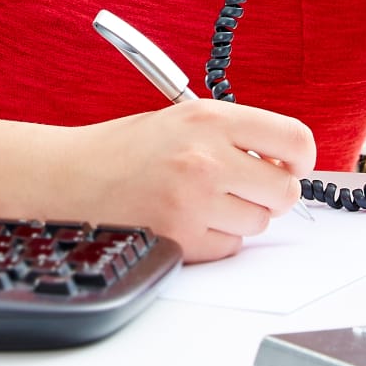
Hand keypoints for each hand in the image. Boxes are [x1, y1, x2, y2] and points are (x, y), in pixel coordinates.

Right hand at [60, 98, 313, 261]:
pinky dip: (215, 239)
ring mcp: (194, 202)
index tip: (290, 165)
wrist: (66, 178)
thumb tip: (285, 162)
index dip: (300, 158)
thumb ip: (233, 136)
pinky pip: (229, 246)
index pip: (294, 139)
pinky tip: (185, 220)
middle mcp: (206, 158)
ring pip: (259, 222)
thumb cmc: (123, 151)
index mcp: (208, 118)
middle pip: (284, 190)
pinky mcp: (182, 239)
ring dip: (239, 217)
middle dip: (269, 193)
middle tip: (243, 188)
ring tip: (201, 202)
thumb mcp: (180, 120)